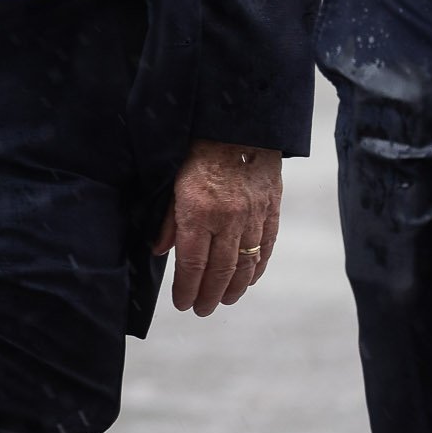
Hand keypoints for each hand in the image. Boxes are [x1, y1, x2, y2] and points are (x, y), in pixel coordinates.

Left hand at [157, 138, 281, 315]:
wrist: (238, 123)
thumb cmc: (199, 150)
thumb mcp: (172, 181)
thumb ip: (168, 219)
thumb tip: (160, 251)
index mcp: (198, 211)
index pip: (192, 263)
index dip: (187, 288)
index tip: (182, 303)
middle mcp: (228, 218)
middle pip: (220, 270)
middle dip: (209, 295)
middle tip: (202, 309)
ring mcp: (253, 215)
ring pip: (245, 264)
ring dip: (235, 288)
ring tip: (225, 301)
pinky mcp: (271, 209)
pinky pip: (266, 247)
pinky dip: (257, 268)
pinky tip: (249, 280)